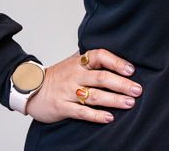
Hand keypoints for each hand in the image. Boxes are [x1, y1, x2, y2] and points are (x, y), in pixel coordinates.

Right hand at [25, 49, 141, 123]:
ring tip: (130, 103)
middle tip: (137, 90)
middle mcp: (74, 75)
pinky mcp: (62, 107)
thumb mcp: (71, 61)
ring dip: (114, 100)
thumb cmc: (57, 76)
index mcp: (78, 62)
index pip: (99, 56)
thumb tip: (114, 52)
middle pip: (101, 78)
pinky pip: (82, 112)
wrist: (30, 89)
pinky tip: (109, 118)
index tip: (131, 69)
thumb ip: (89, 57)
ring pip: (94, 96)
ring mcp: (68, 92)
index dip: (116, 62)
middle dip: (121, 84)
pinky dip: (96, 116)